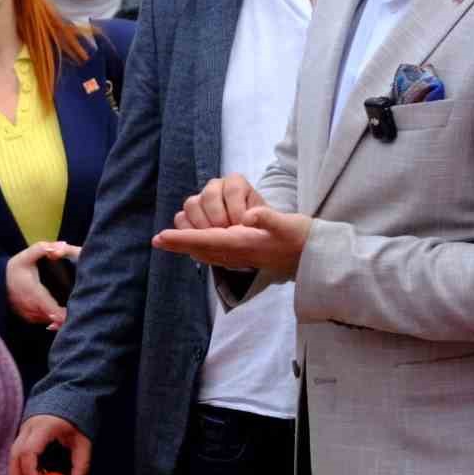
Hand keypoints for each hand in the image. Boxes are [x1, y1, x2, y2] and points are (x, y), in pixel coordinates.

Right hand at [6, 242, 77, 329]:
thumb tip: (62, 245)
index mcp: (36, 295)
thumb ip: (42, 249)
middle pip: (57, 320)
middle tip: (79, 303)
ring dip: (61, 316)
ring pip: (52, 321)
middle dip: (69, 314)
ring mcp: (31, 317)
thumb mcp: (26, 256)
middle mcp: (34, 310)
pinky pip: (45, 321)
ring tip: (70, 305)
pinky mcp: (29, 319)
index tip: (79, 306)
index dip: (69, 314)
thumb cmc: (14, 270)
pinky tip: (58, 308)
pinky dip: (52, 317)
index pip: (57, 314)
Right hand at [11, 414, 92, 474]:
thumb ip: (81, 466)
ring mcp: (23, 429)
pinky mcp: (22, 434)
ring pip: (12, 454)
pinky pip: (15, 452)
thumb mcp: (83, 443)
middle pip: (15, 454)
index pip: (29, 451)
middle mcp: (29, 428)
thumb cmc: (77, 422)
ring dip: (15, 474)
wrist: (69, 398)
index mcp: (43, 427)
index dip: (30, 471)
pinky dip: (18, 467)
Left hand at [153, 204, 309, 274]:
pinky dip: (201, 248)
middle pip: (200, 249)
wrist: (315, 258)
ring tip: (172, 240)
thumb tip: (249, 216)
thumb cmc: (302, 238)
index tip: (159, 238)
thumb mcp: (290, 225)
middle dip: (179, 244)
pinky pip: (217, 254)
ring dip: (189, 245)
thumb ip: (269, 219)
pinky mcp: (245, 256)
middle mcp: (238, 252)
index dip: (181, 240)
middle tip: (158, 240)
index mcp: (243, 244)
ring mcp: (241, 256)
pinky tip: (196, 245)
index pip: (205, 241)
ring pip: (206, 252)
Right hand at [173, 174, 262, 229]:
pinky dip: (187, 230)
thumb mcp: (271, 222)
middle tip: (227, 234)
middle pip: (209, 195)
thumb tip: (248, 219)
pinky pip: (181, 218)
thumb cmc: (260, 228)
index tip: (242, 226)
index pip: (232, 190)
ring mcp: (200, 199)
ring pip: (192, 204)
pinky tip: (201, 241)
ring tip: (215, 238)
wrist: (250, 238)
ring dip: (202, 225)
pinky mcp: (189, 215)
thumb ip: (266, 217)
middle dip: (218, 218)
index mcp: (236, 183)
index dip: (236, 210)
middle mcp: (216, 187)